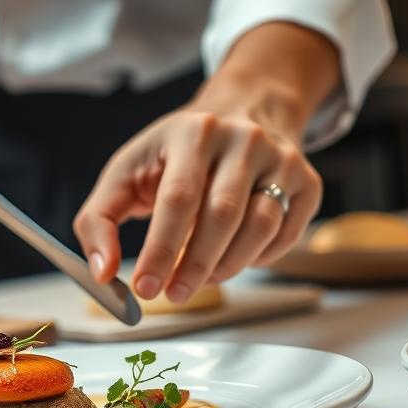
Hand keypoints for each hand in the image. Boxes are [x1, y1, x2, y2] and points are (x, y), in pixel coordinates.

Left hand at [74, 107, 321, 303]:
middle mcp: (243, 140)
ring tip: (199, 278)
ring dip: (227, 266)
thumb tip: (102, 273)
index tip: (145, 287)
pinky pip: (286, 233)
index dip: (161, 249)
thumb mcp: (126, 173)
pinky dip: (258, 258)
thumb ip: (99, 222)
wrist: (241, 114)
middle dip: (194, 265)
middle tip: (173, 294)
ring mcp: (282, 158)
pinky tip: (232, 258)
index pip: (178, 198)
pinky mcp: (308, 181)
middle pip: (223, 214)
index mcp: (192, 132)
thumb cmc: (174, 155)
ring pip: (261, 226)